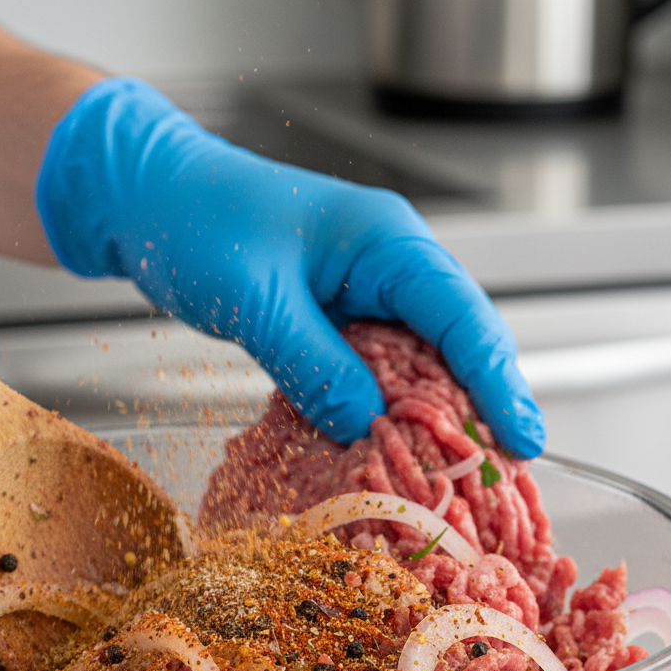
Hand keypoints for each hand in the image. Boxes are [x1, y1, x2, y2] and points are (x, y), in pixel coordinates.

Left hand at [36, 78, 543, 457]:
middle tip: (491, 471)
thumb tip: (366, 424)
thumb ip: (316, 366)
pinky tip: (378, 442)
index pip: (462, 316)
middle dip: (473, 405)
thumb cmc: (198, 223)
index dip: (497, 381)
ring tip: (445, 471)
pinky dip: (377, 404)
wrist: (148, 199)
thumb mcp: (259, 303)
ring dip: (425, 412)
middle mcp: (385, 265)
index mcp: (385, 241)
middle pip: (453, 341)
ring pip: (413, 359)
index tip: (522, 437)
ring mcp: (359, 290)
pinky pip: (370, 365)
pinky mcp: (332, 315)